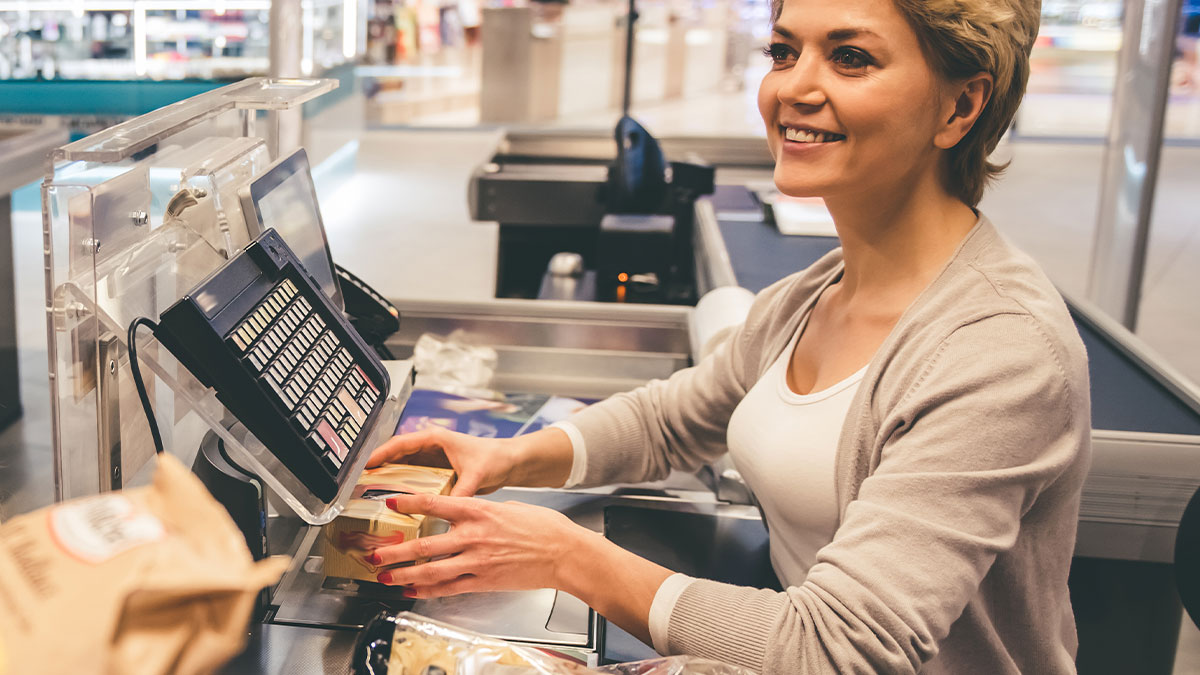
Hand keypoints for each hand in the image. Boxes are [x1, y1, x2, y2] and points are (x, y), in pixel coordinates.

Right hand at [367, 427, 517, 496]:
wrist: (510, 462)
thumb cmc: (496, 458)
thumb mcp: (476, 475)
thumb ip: (461, 492)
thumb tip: (447, 509)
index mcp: (435, 438)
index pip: (400, 444)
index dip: (380, 454)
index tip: (365, 465)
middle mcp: (431, 447)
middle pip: (396, 456)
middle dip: (378, 469)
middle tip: (360, 485)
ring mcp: (433, 460)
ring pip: (402, 468)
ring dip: (388, 479)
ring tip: (371, 496)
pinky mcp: (437, 472)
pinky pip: (414, 479)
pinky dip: (403, 487)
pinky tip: (396, 502)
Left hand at [368, 493, 588, 597]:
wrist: (564, 553)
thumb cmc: (543, 528)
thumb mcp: (510, 506)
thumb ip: (483, 510)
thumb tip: (467, 510)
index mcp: (479, 510)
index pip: (434, 503)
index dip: (408, 503)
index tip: (390, 503)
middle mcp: (474, 535)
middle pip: (424, 543)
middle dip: (394, 550)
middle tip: (374, 552)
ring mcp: (477, 560)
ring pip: (431, 569)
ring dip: (403, 574)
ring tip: (385, 577)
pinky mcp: (484, 581)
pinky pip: (449, 587)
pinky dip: (427, 591)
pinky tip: (412, 592)